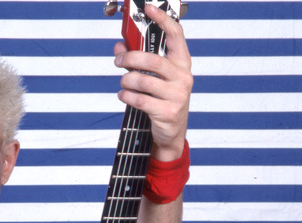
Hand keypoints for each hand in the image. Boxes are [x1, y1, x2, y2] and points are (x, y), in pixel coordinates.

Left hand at [114, 4, 192, 160]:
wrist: (171, 133)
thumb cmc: (162, 100)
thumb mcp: (154, 78)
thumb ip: (137, 61)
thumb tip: (119, 46)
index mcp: (182, 63)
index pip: (176, 35)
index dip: (162, 19)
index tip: (148, 9)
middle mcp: (183, 76)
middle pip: (152, 60)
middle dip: (130, 58)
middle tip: (118, 61)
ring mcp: (177, 95)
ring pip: (142, 80)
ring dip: (126, 80)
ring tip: (123, 83)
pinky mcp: (167, 111)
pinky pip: (139, 99)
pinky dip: (126, 96)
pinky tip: (124, 95)